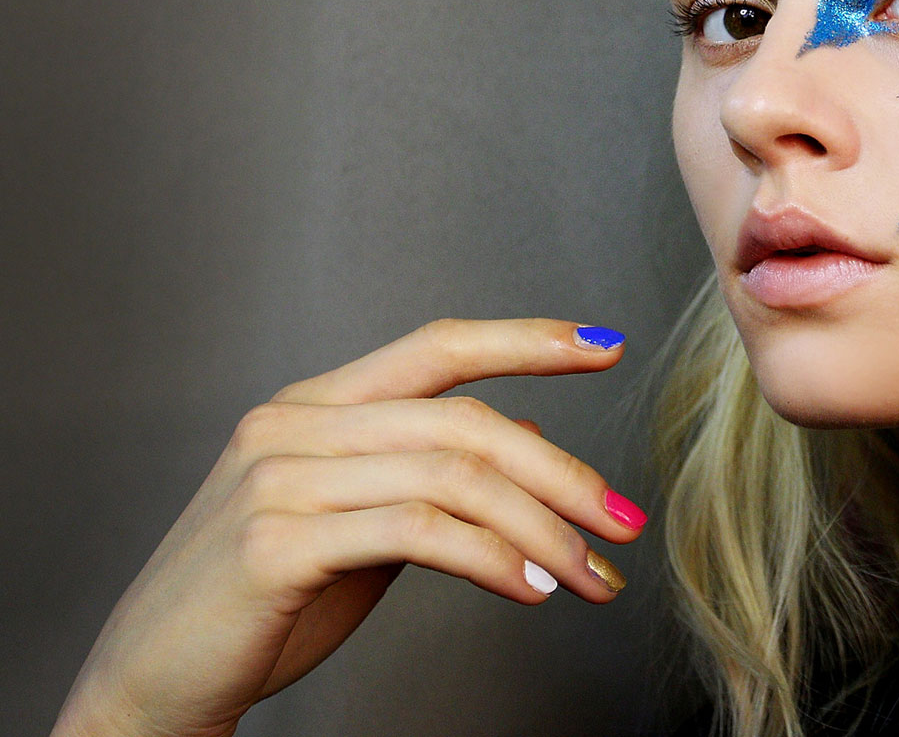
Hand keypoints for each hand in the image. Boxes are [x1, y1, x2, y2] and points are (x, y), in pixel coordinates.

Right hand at [51, 318, 645, 736]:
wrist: (148, 685)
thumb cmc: (260, 606)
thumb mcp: (357, 523)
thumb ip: (428, 474)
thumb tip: (529, 439)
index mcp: (313, 405)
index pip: (437, 345)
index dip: (525, 339)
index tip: (605, 347)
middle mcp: (292, 424)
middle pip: (465, 422)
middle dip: (563, 474)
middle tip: (624, 523)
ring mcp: (278, 478)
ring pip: (453, 476)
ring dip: (543, 531)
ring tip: (590, 578)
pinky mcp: (275, 542)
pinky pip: (418, 532)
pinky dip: (492, 559)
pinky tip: (531, 589)